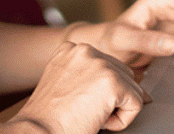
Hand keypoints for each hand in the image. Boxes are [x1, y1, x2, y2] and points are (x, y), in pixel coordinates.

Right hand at [13, 38, 146, 133]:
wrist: (37, 133)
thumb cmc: (49, 119)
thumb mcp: (64, 85)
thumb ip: (89, 76)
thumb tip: (132, 85)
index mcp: (71, 49)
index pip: (108, 67)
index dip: (100, 93)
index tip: (79, 104)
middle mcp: (85, 50)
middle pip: (124, 75)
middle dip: (112, 99)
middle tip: (83, 112)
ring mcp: (100, 64)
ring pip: (132, 90)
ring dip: (115, 110)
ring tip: (88, 115)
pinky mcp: (113, 82)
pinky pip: (136, 105)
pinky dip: (121, 121)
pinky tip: (96, 121)